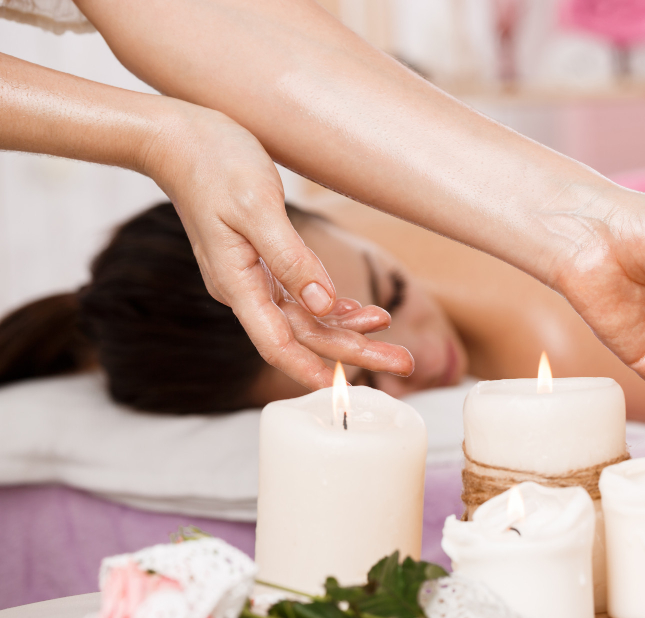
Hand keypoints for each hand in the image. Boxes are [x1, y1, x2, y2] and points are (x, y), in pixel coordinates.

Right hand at [142, 103, 413, 388]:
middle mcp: (244, 288)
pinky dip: (333, 306)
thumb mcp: (256, 206)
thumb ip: (291, 258)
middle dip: (355, 352)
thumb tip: (324, 305)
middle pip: (304, 336)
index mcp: (236, 282)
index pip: (279, 343)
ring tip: (394, 340)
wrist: (177, 138)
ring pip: (306, 318)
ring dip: (350, 331)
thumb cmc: (213, 162)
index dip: (313, 370)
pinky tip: (361, 313)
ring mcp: (251, 277)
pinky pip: (300, 296)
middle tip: (405, 363)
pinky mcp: (260, 260)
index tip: (348, 389)